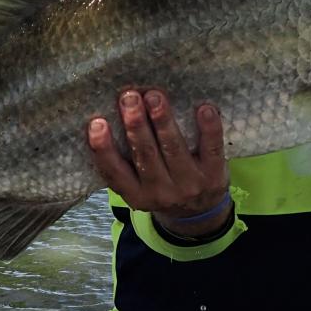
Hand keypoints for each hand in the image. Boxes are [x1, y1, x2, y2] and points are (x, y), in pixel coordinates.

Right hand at [87, 89, 230, 237]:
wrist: (200, 214)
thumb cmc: (162, 187)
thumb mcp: (139, 187)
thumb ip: (125, 162)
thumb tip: (107, 117)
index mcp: (136, 195)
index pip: (115, 172)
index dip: (103, 148)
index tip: (96, 122)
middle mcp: (161, 193)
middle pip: (145, 154)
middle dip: (136, 124)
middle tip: (129, 97)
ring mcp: (189, 184)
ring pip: (173, 148)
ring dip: (163, 120)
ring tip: (155, 97)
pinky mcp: (214, 175)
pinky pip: (212, 148)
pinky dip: (208, 128)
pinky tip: (203, 108)